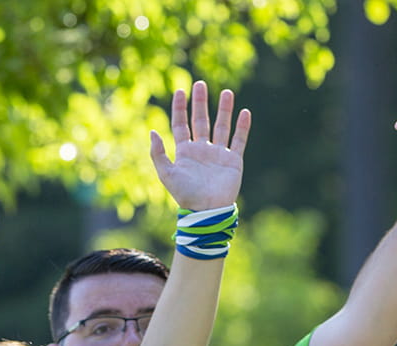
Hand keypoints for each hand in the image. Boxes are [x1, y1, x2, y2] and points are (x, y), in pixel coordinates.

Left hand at [151, 81, 248, 211]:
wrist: (207, 211)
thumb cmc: (185, 195)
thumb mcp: (166, 174)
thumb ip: (158, 153)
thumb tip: (152, 131)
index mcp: (185, 152)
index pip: (181, 124)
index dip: (180, 108)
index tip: (181, 91)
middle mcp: (202, 150)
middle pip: (201, 120)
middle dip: (200, 102)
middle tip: (200, 83)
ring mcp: (218, 154)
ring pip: (221, 126)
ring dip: (224, 109)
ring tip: (227, 92)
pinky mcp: (233, 161)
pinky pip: (239, 140)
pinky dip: (242, 127)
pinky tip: (245, 113)